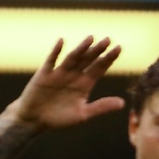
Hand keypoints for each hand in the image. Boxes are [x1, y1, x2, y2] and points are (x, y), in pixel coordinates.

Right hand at [5, 37, 125, 131]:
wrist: (35, 120)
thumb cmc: (59, 118)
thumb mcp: (83, 114)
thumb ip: (101, 107)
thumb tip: (123, 103)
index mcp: (85, 84)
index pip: (99, 68)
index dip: (108, 59)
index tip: (119, 48)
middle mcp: (74, 75)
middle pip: (88, 60)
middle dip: (98, 50)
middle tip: (108, 40)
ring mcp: (59, 73)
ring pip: (72, 58)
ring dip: (81, 48)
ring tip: (91, 38)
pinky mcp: (45, 74)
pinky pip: (51, 60)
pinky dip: (55, 52)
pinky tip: (61, 42)